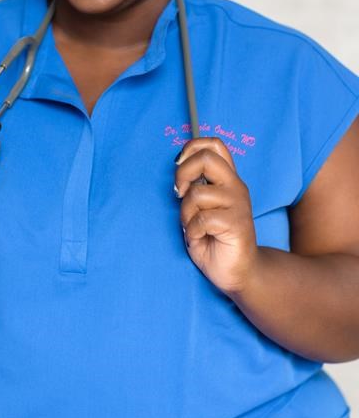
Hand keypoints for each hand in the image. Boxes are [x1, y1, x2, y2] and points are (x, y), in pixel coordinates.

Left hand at [174, 137, 257, 294]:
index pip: (214, 144)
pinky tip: (200, 238)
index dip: (192, 147)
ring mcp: (238, 204)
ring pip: (198, 194)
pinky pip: (202, 219)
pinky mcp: (237, 224)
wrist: (238, 273)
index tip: (179, 165)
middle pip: (206, 158)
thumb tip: (178, 168)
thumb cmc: (213, 239)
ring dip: (185, 213)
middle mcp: (235, 186)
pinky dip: (192, 231)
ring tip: (193, 226)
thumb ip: (194, 188)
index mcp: (226, 179)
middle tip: (179, 194)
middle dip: (183, 173)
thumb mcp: (199, 208)